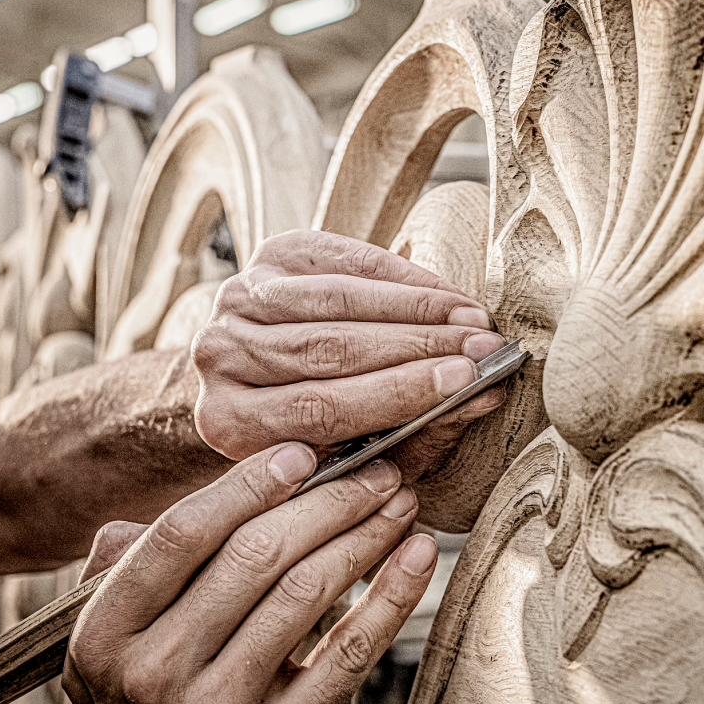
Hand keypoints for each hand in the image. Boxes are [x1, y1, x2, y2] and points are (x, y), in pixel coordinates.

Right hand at [63, 442, 436, 703]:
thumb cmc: (166, 701)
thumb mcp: (121, 641)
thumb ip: (135, 564)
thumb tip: (195, 486)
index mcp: (104, 635)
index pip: (180, 534)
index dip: (246, 484)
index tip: (300, 454)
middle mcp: (151, 677)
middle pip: (254, 556)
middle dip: (328, 500)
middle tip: (375, 471)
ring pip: (306, 593)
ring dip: (365, 535)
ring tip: (398, 503)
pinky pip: (348, 651)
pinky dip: (391, 594)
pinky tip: (417, 556)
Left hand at [192, 230, 505, 482]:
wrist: (262, 370)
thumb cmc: (318, 424)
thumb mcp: (357, 448)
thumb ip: (410, 431)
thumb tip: (482, 398)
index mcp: (231, 422)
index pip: (322, 407)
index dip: (398, 393)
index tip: (466, 383)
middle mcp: (221, 358)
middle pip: (330, 349)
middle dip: (418, 348)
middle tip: (482, 349)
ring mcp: (238, 300)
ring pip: (337, 303)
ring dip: (416, 310)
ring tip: (472, 321)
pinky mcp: (270, 255)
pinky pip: (345, 263)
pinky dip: (401, 278)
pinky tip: (445, 296)